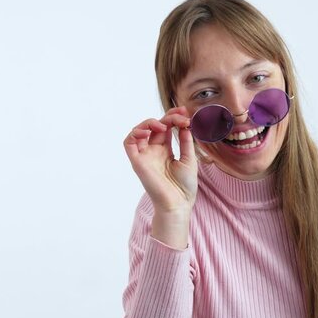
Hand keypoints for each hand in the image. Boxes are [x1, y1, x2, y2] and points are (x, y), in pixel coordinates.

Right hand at [123, 107, 197, 248]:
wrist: (178, 204)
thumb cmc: (184, 186)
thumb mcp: (188, 159)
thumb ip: (185, 141)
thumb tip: (186, 124)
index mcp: (165, 150)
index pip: (166, 127)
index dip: (174, 117)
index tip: (185, 113)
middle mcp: (153, 151)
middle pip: (155, 126)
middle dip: (168, 117)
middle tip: (181, 117)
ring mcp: (145, 156)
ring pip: (139, 131)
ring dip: (149, 123)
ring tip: (163, 125)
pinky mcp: (137, 162)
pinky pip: (129, 143)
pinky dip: (135, 133)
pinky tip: (148, 131)